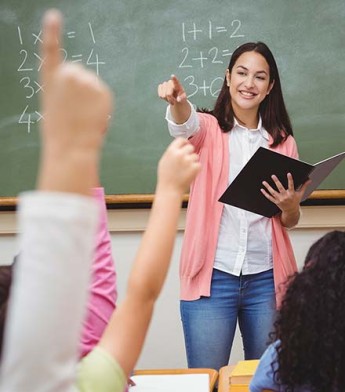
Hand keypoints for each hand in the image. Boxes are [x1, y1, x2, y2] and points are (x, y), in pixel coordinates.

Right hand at [40, 9, 111, 153]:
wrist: (72, 147)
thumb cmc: (60, 132)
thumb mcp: (54, 106)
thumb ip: (64, 92)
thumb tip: (82, 90)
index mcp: (50, 79)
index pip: (50, 50)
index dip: (52, 32)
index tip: (54, 16)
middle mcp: (68, 74)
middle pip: (78, 72)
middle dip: (79, 87)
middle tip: (75, 110)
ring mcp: (87, 81)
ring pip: (92, 84)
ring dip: (90, 96)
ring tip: (83, 116)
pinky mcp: (103, 91)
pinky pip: (103, 93)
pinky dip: (101, 103)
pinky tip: (93, 115)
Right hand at [157, 75, 186, 105]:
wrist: (176, 97)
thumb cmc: (180, 97)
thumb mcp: (183, 99)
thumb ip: (182, 98)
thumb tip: (178, 99)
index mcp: (178, 85)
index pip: (176, 82)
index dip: (174, 79)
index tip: (172, 76)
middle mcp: (171, 82)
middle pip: (168, 94)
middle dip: (170, 99)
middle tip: (174, 101)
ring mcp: (165, 84)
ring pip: (163, 95)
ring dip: (167, 99)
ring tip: (171, 99)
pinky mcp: (160, 86)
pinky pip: (160, 95)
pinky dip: (163, 98)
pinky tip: (166, 97)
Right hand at [157, 138, 200, 193]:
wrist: (169, 189)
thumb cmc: (165, 176)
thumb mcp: (164, 161)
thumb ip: (172, 152)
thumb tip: (180, 146)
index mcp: (171, 151)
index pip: (181, 140)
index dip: (184, 143)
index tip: (186, 146)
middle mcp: (180, 154)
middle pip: (190, 147)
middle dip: (189, 153)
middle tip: (186, 161)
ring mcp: (188, 161)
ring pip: (195, 156)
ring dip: (192, 162)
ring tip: (186, 170)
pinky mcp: (195, 167)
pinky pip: (199, 164)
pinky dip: (196, 169)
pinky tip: (189, 174)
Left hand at [261, 173, 310, 213]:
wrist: (291, 211)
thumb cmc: (296, 201)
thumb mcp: (300, 194)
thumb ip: (304, 186)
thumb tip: (309, 180)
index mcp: (292, 193)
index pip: (291, 185)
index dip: (290, 179)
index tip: (288, 173)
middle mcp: (285, 196)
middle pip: (280, 188)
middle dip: (276, 181)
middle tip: (273, 175)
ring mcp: (280, 199)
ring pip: (273, 192)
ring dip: (268, 187)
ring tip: (264, 182)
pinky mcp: (276, 202)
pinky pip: (270, 197)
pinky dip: (265, 194)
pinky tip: (262, 189)